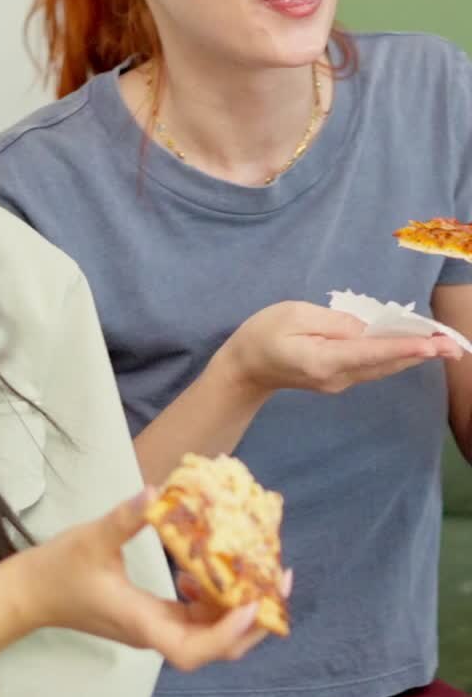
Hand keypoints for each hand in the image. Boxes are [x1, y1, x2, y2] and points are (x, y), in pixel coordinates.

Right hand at [25, 489, 274, 670]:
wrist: (30, 593)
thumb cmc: (60, 568)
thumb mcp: (92, 537)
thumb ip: (124, 517)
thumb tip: (156, 490)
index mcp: (142, 622)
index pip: (192, 650)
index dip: (226, 633)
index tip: (250, 604)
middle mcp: (154, 632)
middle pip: (213, 646)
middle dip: (251, 620)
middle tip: (277, 582)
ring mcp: (153, 626)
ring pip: (207, 631)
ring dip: (235, 606)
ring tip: (256, 570)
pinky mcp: (150, 615)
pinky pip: (192, 614)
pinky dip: (210, 595)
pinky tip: (205, 566)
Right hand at [216, 301, 462, 398]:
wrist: (246, 367)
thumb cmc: (263, 334)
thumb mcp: (293, 315)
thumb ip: (331, 322)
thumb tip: (364, 328)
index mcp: (324, 360)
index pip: (371, 352)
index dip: (402, 346)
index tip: (430, 344)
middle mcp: (337, 377)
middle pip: (385, 363)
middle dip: (421, 353)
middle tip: (455, 346)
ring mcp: (340, 382)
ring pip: (383, 367)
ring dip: (414, 355)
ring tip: (445, 347)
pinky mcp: (340, 378)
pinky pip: (374, 366)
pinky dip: (396, 355)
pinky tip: (415, 348)